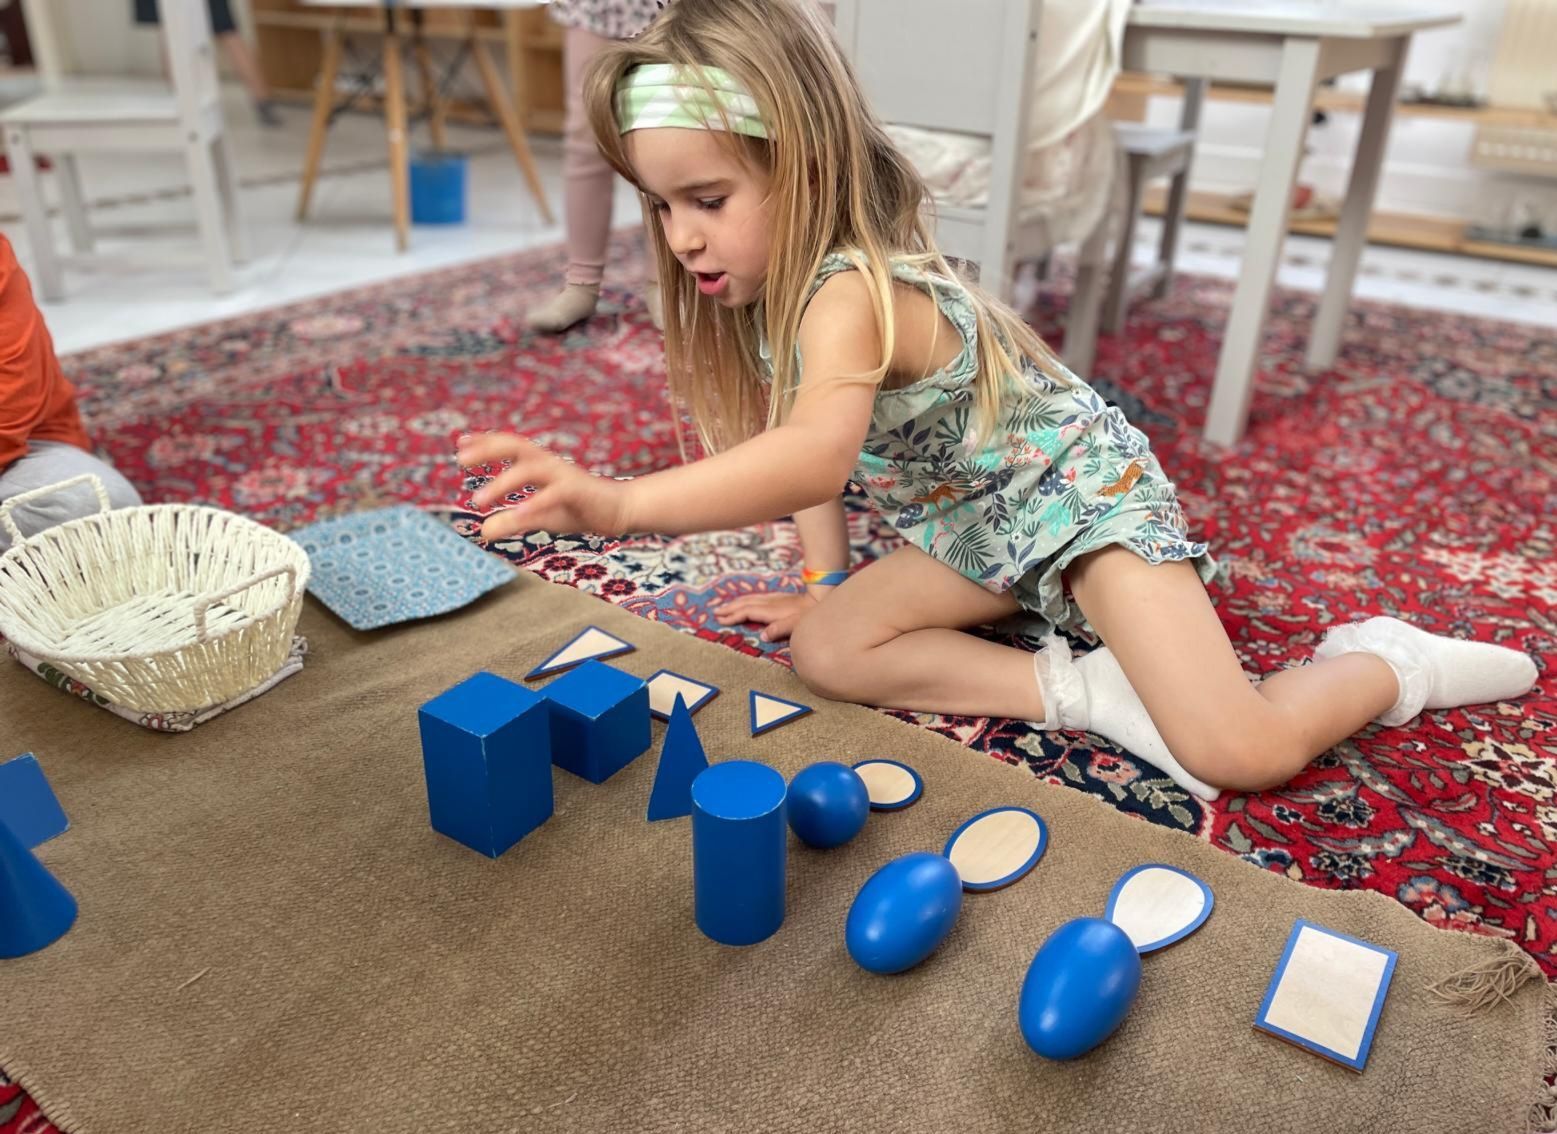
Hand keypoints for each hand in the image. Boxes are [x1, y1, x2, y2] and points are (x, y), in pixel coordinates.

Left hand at [458, 433, 628, 541]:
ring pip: (530, 469)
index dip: (485, 442)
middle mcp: (550, 464)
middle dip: (488, 449)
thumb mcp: (540, 517)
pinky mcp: (578, 492)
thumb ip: (513, 522)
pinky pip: (554, 495)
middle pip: (517, 446)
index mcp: (541, 464)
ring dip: (502, 482)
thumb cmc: (579, 508)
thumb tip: (482, 531)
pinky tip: (516, 514)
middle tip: (459, 458)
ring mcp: (565, 476)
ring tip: (478, 500)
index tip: (460, 442)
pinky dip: (534, 503)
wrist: (620, 510)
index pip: (510, 446)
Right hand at [712, 588, 820, 641]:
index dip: (733, 616)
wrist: (822, 597)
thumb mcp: (796, 625)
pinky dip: (746, 600)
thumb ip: (780, 629)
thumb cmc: (810, 615)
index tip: (721, 620)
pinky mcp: (779, 598)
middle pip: (745, 604)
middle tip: (715, 612)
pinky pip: (756, 598)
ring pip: (750, 599)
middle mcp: (770, 603)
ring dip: (736, 603)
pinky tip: (745, 601)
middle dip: (730, 608)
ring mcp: (774, 599)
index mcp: (771, 611)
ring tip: (725, 607)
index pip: (747, 612)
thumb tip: (763, 636)